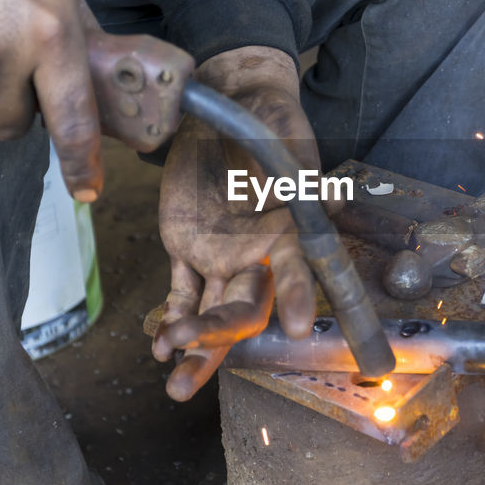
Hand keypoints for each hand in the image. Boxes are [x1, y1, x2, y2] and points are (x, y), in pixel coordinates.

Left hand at [151, 46, 322, 399]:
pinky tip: (160, 349)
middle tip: (191, 350)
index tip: (297, 325)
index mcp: (287, 231)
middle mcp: (257, 254)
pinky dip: (171, 320)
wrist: (225, 106)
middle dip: (222, 336)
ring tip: (174, 378)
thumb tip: (323, 194)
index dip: (298, 295)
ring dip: (196, 347)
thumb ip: (298, 167)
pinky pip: (180, 293)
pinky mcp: (186, 248)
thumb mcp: (284, 135)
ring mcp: (220, 256)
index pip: (296, 270)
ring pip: (211, 313)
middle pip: (245, 307)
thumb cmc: (266, 119)